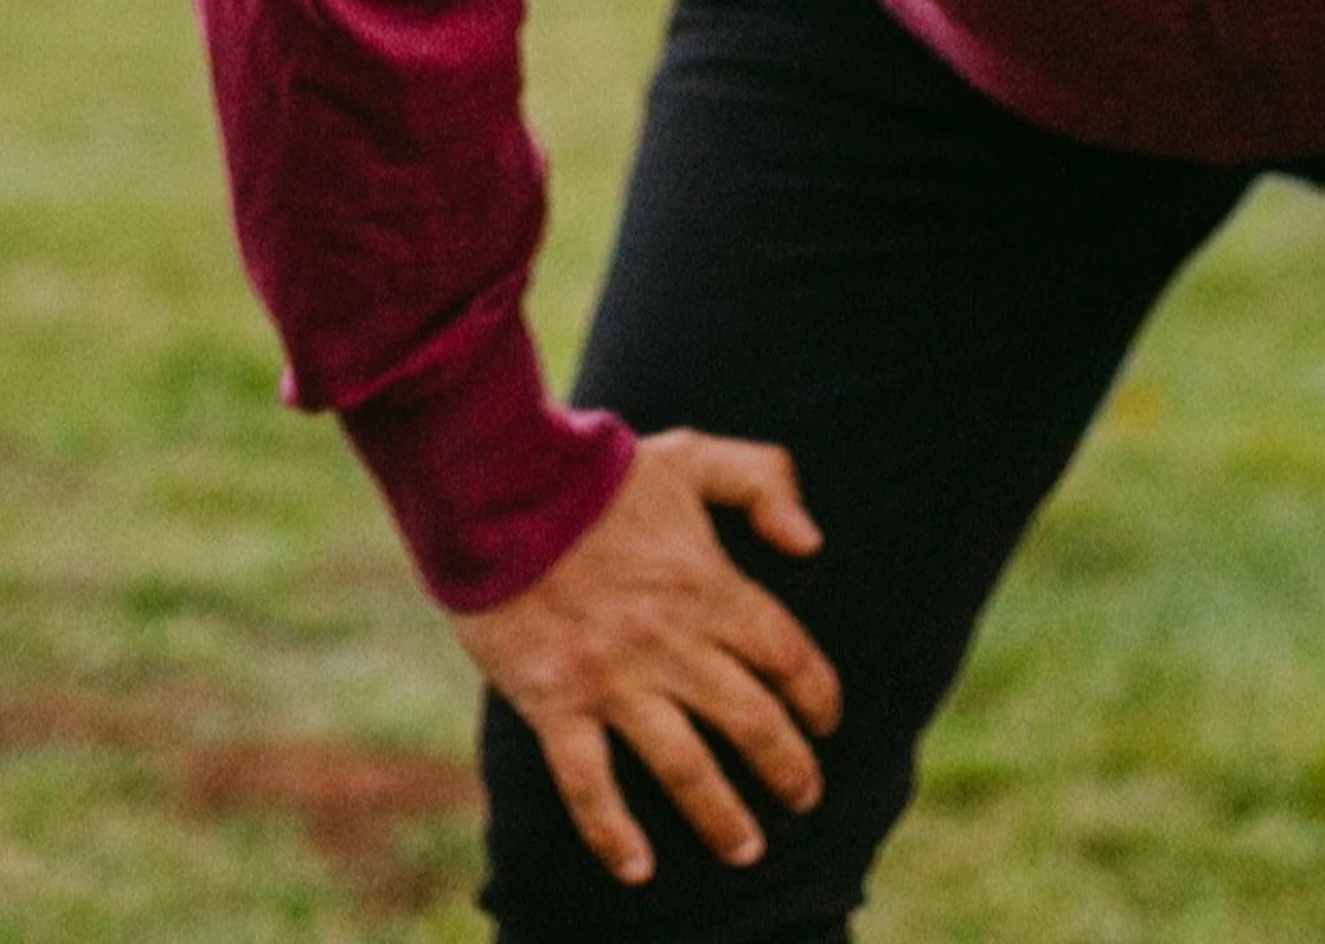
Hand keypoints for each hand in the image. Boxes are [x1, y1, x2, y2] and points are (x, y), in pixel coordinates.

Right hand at [451, 428, 843, 885]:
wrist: (498, 484)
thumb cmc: (595, 471)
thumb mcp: (691, 455)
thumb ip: (765, 481)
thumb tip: (811, 543)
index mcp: (709, 585)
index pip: (786, 654)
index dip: (816, 694)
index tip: (826, 722)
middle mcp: (672, 642)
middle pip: (751, 720)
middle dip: (787, 767)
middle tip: (805, 798)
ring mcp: (613, 677)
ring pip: (685, 765)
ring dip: (721, 815)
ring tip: (745, 849)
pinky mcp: (554, 701)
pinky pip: (589, 782)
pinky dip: (612, 832)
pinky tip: (637, 868)